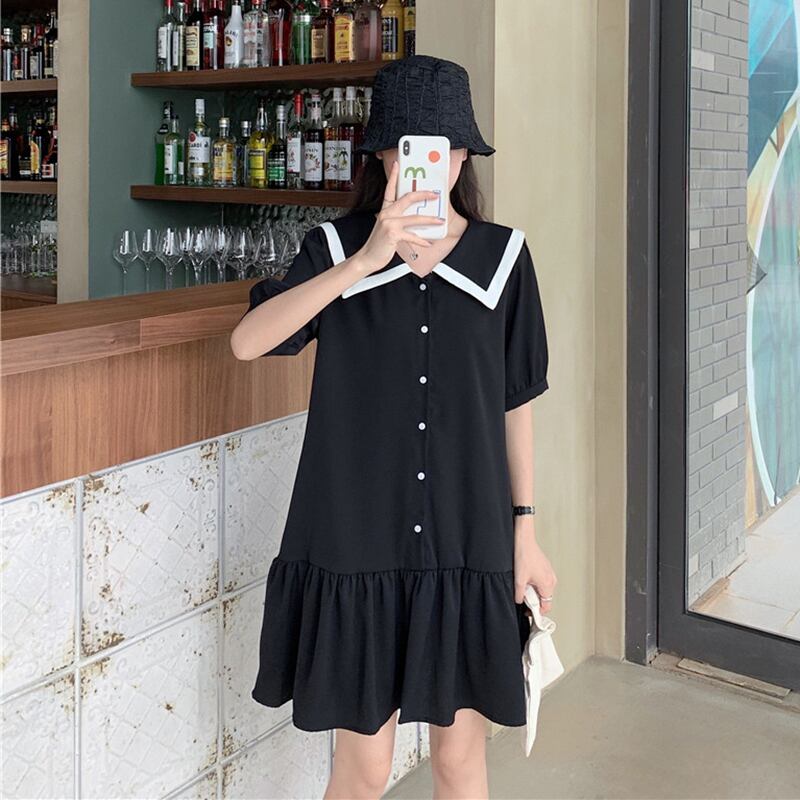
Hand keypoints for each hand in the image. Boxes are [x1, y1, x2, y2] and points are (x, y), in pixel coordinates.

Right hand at [354, 160, 445, 274]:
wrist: (367, 257)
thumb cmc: (378, 244)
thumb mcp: (387, 227)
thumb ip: (399, 220)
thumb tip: (417, 220)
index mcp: (385, 209)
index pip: (389, 188)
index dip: (393, 175)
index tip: (398, 164)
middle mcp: (386, 213)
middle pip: (407, 198)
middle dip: (423, 194)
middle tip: (434, 195)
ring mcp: (389, 223)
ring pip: (414, 218)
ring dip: (430, 220)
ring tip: (439, 221)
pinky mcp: (392, 234)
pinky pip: (412, 236)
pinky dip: (421, 240)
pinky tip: (428, 243)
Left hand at [513, 519, 556, 613]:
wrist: (524, 541)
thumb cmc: (524, 556)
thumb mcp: (518, 580)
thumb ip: (519, 595)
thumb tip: (520, 602)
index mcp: (547, 584)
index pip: (546, 606)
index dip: (536, 612)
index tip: (528, 613)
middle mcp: (552, 579)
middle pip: (545, 598)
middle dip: (534, 600)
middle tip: (522, 596)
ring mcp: (550, 573)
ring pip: (543, 589)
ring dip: (534, 591)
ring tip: (523, 584)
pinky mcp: (546, 568)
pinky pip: (542, 581)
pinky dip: (535, 583)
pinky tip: (526, 577)